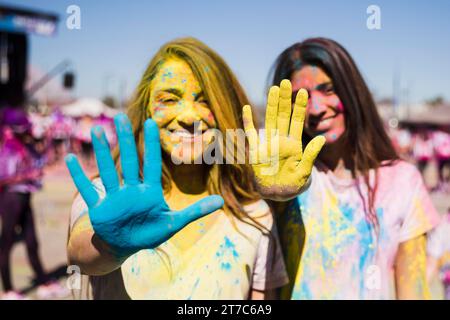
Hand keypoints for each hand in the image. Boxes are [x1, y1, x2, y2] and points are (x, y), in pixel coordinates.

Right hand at [65, 114, 223, 258]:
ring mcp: (114, 198)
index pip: (151, 163)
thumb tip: (220, 203)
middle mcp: (131, 190)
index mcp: (149, 192)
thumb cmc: (150, 233)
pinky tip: (70, 159)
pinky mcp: (100, 208)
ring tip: (97, 130)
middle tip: (121, 118)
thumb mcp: (174, 223)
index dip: (151, 144)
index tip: (151, 122)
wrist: (125, 245)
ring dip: (102, 152)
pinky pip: (88, 191)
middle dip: (125, 141)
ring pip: (107, 171)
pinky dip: (79, 177)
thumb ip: (195, 212)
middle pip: (128, 161)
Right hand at [242, 79, 324, 200]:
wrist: (277, 196)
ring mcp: (267, 144)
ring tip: (274, 89)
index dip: (300, 107)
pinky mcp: (255, 151)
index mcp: (294, 144)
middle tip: (286, 82)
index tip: (304, 91)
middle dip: (285, 99)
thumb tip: (321, 138)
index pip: (297, 121)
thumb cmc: (293, 186)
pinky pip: (250, 134)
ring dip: (271, 105)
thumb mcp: (304, 173)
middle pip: (283, 115)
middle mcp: (281, 140)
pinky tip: (246, 109)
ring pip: (269, 120)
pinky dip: (248, 122)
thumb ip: (310, 155)